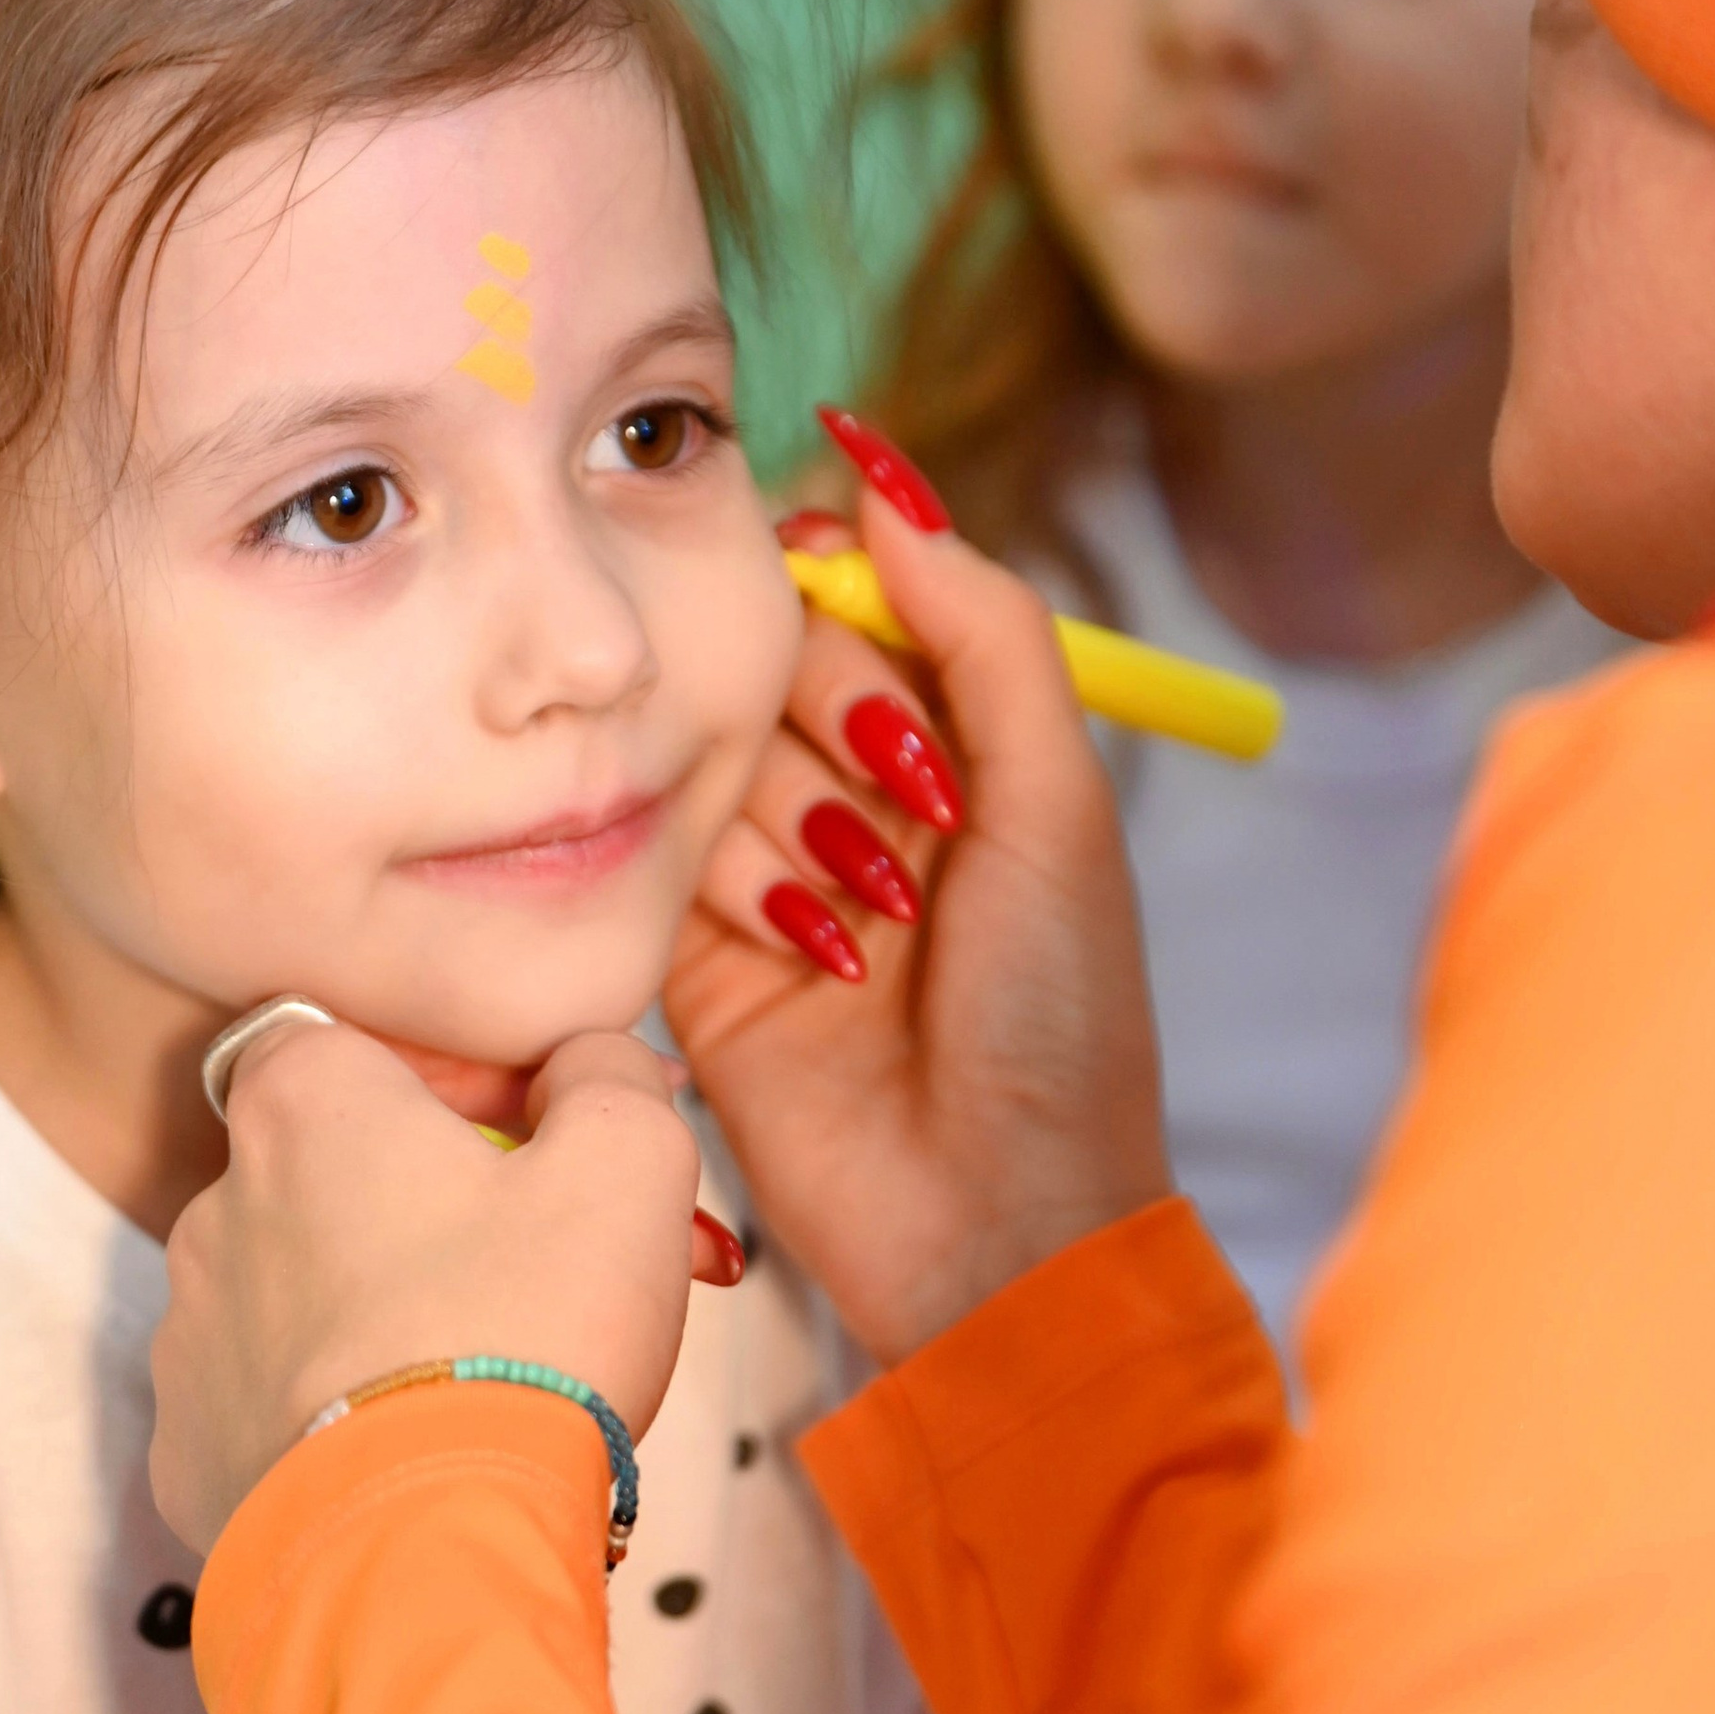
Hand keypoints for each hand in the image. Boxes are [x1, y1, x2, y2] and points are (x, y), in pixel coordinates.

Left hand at [152, 1027, 703, 1550]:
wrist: (427, 1552)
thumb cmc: (522, 1338)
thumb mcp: (629, 1158)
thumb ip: (608, 1073)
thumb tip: (586, 1064)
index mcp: (305, 1107)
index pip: (351, 1038)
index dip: (443, 1081)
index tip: (525, 1141)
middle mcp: (218, 1208)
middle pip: (338, 1175)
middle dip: (437, 1211)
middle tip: (548, 1278)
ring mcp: (192, 1337)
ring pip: (307, 1293)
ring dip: (387, 1313)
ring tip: (492, 1376)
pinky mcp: (191, 1452)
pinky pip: (276, 1405)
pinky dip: (339, 1416)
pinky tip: (418, 1450)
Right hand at [670, 471, 1170, 1365]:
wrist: (995, 1227)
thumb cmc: (1059, 1026)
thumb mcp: (1059, 809)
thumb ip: (986, 635)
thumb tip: (890, 486)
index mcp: (957, 756)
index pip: (860, 605)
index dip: (835, 582)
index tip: (819, 576)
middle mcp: (854, 803)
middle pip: (771, 666)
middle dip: (826, 716)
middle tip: (898, 814)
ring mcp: (765, 882)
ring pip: (706, 760)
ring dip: (786, 827)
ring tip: (864, 928)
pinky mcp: (690, 965)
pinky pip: (655, 863)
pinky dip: (724, 892)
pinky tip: (801, 961)